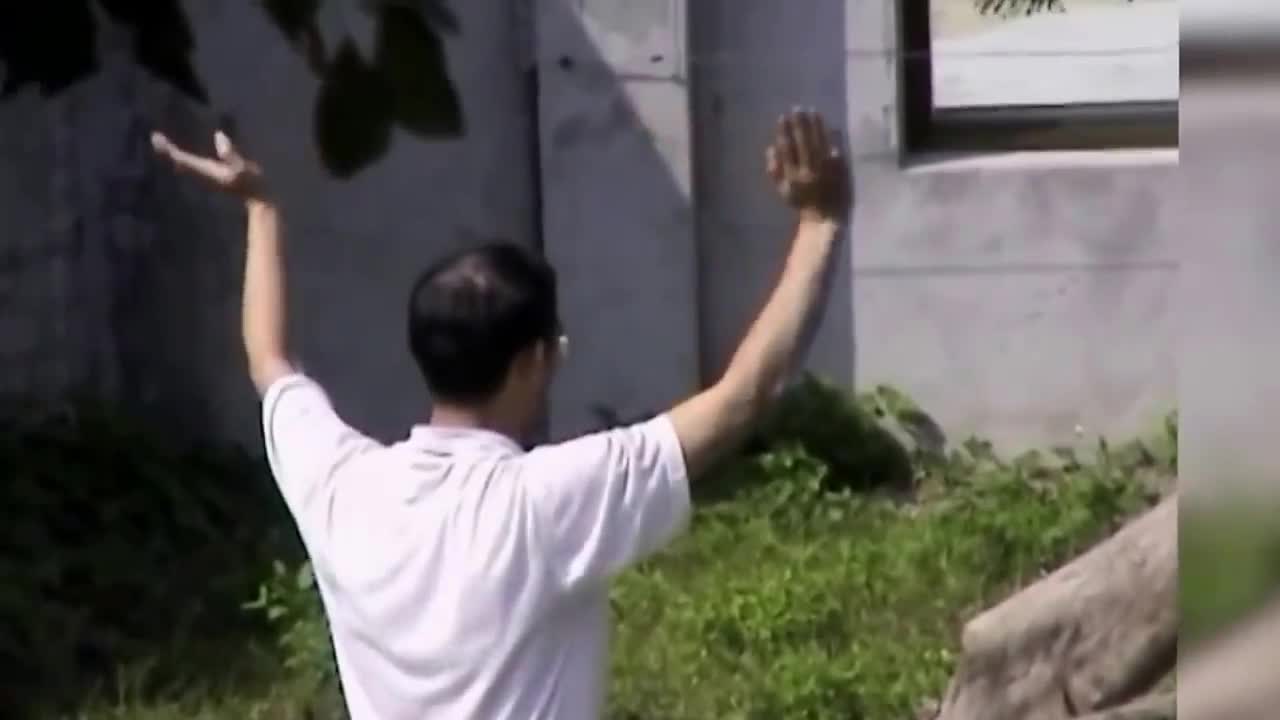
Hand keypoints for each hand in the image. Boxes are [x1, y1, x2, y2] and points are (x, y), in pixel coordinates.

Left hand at [151, 130, 266, 201]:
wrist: (258, 200)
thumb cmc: (252, 184)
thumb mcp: (243, 168)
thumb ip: (231, 153)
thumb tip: (219, 136)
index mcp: (206, 170)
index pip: (181, 159)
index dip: (168, 148)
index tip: (156, 137)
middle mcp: (201, 173)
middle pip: (177, 161)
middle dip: (165, 150)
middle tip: (155, 136)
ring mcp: (205, 175)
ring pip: (182, 163)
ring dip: (171, 153)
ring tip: (162, 140)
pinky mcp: (210, 174)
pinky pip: (190, 164)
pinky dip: (181, 156)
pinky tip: (180, 150)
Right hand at [765, 108, 850, 222]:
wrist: (825, 218)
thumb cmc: (802, 203)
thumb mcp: (783, 190)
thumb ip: (774, 170)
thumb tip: (770, 148)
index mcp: (793, 176)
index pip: (787, 149)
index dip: (784, 132)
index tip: (783, 117)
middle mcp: (808, 171)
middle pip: (803, 142)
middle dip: (799, 124)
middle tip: (797, 108)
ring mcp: (826, 170)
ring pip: (819, 143)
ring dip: (816, 126)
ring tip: (812, 111)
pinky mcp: (841, 171)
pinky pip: (836, 150)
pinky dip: (834, 138)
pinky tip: (831, 126)